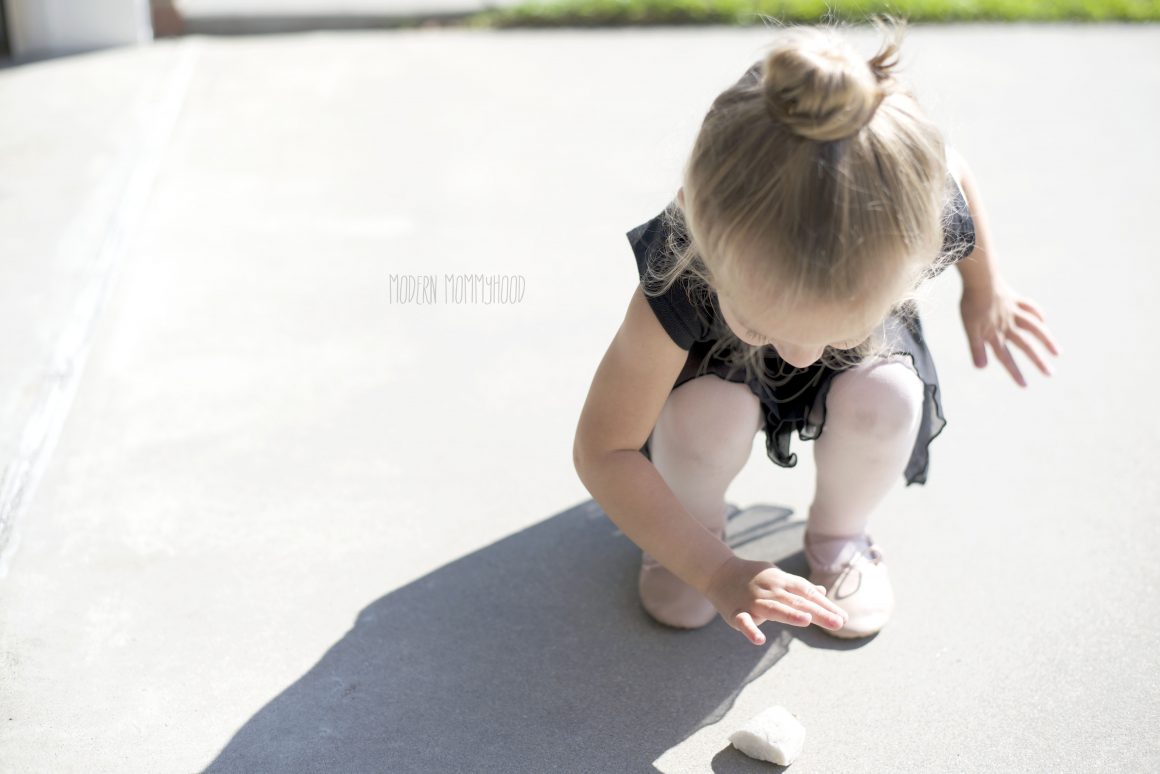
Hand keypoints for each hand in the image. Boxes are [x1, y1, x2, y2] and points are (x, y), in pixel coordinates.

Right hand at [704, 556, 848, 645]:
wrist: (718, 571)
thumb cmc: (752, 577)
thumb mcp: (777, 577)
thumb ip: (798, 587)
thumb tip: (822, 594)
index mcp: (781, 581)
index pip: (807, 592)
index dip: (825, 605)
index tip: (844, 618)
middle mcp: (769, 590)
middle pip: (796, 601)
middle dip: (818, 612)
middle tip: (839, 623)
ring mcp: (752, 601)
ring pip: (772, 608)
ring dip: (789, 614)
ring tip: (806, 621)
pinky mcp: (735, 612)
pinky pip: (743, 622)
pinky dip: (750, 630)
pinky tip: (759, 640)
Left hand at [960, 276, 1061, 386]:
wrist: (981, 279)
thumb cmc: (971, 305)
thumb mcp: (970, 328)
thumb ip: (976, 348)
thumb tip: (981, 367)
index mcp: (996, 333)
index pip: (1005, 357)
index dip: (1014, 372)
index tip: (1025, 385)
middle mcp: (1009, 325)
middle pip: (1025, 345)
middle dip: (1038, 361)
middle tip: (1050, 373)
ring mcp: (1015, 312)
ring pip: (1035, 328)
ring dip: (1047, 340)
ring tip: (1057, 352)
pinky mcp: (1015, 299)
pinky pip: (1030, 307)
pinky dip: (1038, 314)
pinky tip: (1043, 319)